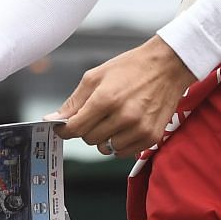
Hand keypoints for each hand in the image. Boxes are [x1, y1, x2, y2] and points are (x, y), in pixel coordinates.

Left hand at [49, 37, 196, 157]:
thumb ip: (74, 101)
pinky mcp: (152, 137)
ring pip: (106, 148)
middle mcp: (123, 116)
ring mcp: (139, 129)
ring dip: (103, 137)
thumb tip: (54, 119)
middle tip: (95, 115)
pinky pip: (124, 152)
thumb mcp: (96, 76)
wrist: (167, 67)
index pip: (75, 128)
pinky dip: (119, 143)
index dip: (64, 130)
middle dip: (86, 129)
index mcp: (106, 99)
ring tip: (112, 119)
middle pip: (89, 139)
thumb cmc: (130, 68)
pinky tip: (124, 126)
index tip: (62, 128)